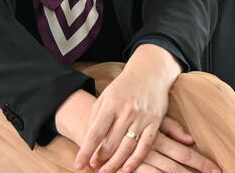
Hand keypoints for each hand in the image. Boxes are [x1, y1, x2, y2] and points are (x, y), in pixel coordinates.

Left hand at [72, 48, 220, 172]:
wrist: (150, 72)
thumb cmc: (123, 86)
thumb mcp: (105, 96)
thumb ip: (96, 116)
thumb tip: (87, 141)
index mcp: (110, 104)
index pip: (95, 133)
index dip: (86, 151)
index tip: (79, 164)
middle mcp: (126, 111)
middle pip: (110, 143)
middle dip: (100, 159)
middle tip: (94, 168)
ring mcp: (141, 117)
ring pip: (126, 147)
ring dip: (115, 163)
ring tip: (106, 172)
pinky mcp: (155, 122)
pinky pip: (144, 145)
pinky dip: (136, 160)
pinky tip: (127, 169)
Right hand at [103, 116, 221, 172]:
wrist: (92, 120)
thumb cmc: (126, 116)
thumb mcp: (150, 118)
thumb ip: (170, 128)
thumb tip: (189, 139)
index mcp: (157, 135)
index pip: (184, 152)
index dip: (201, 162)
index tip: (218, 170)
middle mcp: (149, 148)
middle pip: (176, 167)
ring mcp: (137, 159)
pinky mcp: (124, 168)